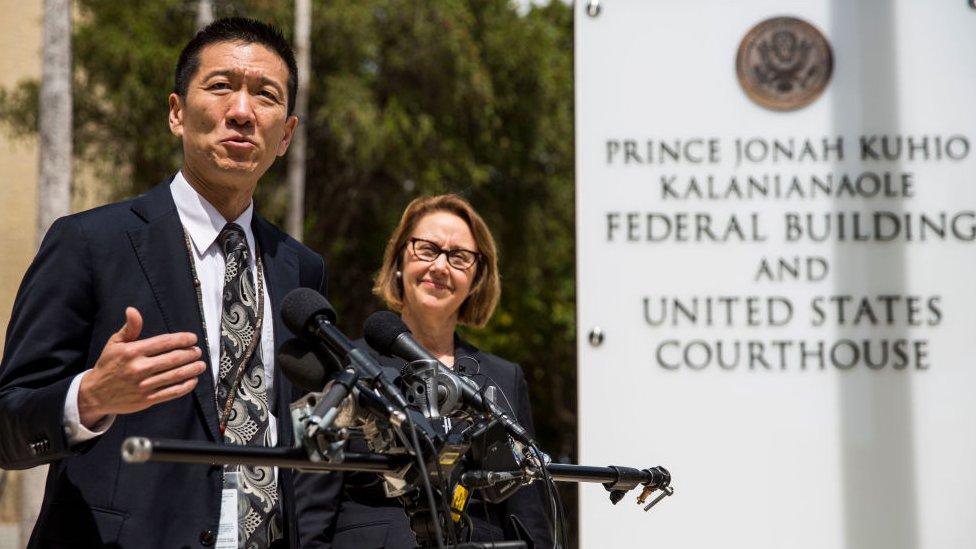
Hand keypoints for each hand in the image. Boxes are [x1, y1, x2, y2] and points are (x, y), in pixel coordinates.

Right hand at [78, 307, 205, 427]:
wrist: (95, 394)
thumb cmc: (108, 365)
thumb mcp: (115, 343)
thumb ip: (129, 328)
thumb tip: (132, 310)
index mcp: (132, 352)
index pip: (164, 342)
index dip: (182, 339)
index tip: (192, 338)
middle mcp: (139, 368)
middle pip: (173, 359)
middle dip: (190, 354)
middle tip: (198, 351)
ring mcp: (144, 385)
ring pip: (175, 375)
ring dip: (192, 369)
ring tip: (201, 364)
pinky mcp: (147, 399)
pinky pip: (172, 392)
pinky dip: (186, 386)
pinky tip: (193, 380)